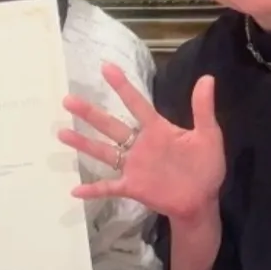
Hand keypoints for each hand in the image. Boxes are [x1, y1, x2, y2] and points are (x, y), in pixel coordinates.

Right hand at [59, 66, 224, 221]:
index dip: (122, 86)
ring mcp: (134, 166)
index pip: (136, 103)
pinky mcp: (133, 187)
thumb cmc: (206, 167)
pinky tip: (75, 190)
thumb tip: (207, 78)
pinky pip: (109, 187)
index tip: (106, 67)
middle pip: (110, 125)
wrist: (202, 202)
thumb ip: (203, 109)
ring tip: (61, 133)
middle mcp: (140, 145)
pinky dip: (93, 189)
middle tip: (68, 99)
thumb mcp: (208, 135)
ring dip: (83, 143)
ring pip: (104, 151)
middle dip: (90, 113)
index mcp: (157, 129)